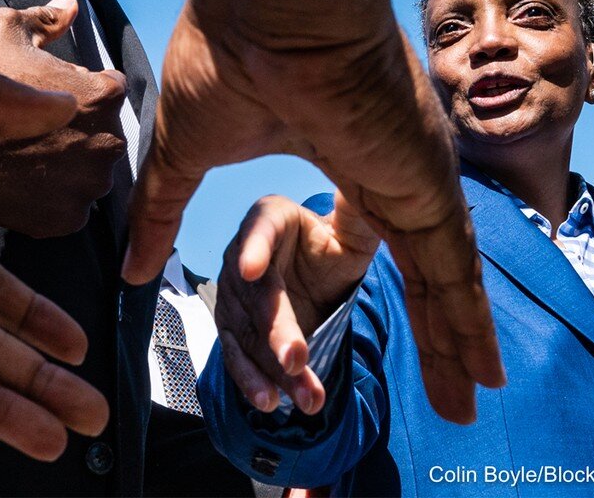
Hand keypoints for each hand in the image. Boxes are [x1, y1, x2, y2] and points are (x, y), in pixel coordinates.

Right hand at [0, 0, 127, 237]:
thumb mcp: (2, 30)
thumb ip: (46, 18)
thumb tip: (73, 5)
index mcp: (102, 96)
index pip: (111, 86)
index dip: (80, 86)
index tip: (52, 93)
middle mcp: (108, 145)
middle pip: (106, 129)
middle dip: (80, 125)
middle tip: (37, 125)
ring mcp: (90, 187)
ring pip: (92, 169)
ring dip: (72, 162)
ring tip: (31, 153)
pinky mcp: (69, 219)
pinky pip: (73, 203)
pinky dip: (56, 194)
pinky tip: (27, 179)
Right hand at [127, 0, 502, 423]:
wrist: (268, 7)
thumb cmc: (227, 52)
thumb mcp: (186, 152)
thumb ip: (163, 212)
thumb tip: (132, 266)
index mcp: (342, 152)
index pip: (372, 235)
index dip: (384, 277)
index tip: (397, 316)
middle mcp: (390, 171)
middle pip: (420, 271)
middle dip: (439, 331)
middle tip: (458, 390)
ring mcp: (415, 183)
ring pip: (445, 283)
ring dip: (458, 345)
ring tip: (473, 400)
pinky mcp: (426, 192)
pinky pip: (453, 277)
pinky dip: (467, 329)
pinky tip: (481, 374)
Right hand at [215, 194, 379, 415]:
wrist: (315, 278)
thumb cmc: (333, 249)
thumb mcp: (352, 232)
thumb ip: (356, 217)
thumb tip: (361, 191)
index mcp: (269, 218)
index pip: (259, 229)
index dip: (254, 248)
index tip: (252, 269)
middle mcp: (240, 254)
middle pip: (257, 295)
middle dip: (276, 330)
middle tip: (297, 358)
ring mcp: (232, 295)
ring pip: (249, 333)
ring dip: (272, 369)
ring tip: (304, 398)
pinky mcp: (232, 329)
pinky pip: (237, 356)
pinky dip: (251, 380)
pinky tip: (269, 401)